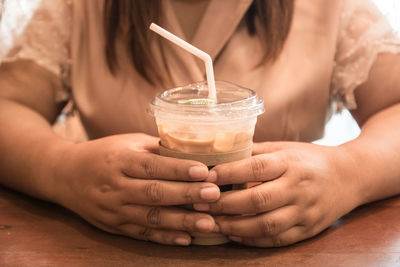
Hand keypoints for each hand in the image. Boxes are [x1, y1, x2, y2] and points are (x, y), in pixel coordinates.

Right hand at [54, 133, 219, 245]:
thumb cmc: (104, 154)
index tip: (204, 171)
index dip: (178, 169)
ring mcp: (113, 210)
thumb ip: (157, 148)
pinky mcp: (113, 226)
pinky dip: (164, 237)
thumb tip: (193, 149)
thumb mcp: (127, 142)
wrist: (64, 175)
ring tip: (208, 223)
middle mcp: (115, 186)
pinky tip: (186, 239)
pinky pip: (141, 233)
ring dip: (181, 222)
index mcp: (120, 160)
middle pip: (154, 193)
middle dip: (186, 195)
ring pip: (150, 218)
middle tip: (214, 196)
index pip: (152, 166)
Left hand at [194, 141, 359, 246]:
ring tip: (212, 224)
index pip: (257, 167)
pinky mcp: (308, 229)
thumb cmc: (309, 159)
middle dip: (225, 204)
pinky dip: (253, 240)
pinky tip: (234, 235)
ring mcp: (305, 211)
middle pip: (258, 200)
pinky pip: (278, 240)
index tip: (207, 175)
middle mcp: (299, 187)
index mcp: (291, 162)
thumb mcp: (285, 148)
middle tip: (200, 204)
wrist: (349, 177)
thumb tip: (222, 154)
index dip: (230, 172)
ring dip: (235, 227)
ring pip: (266, 225)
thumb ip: (257, 152)